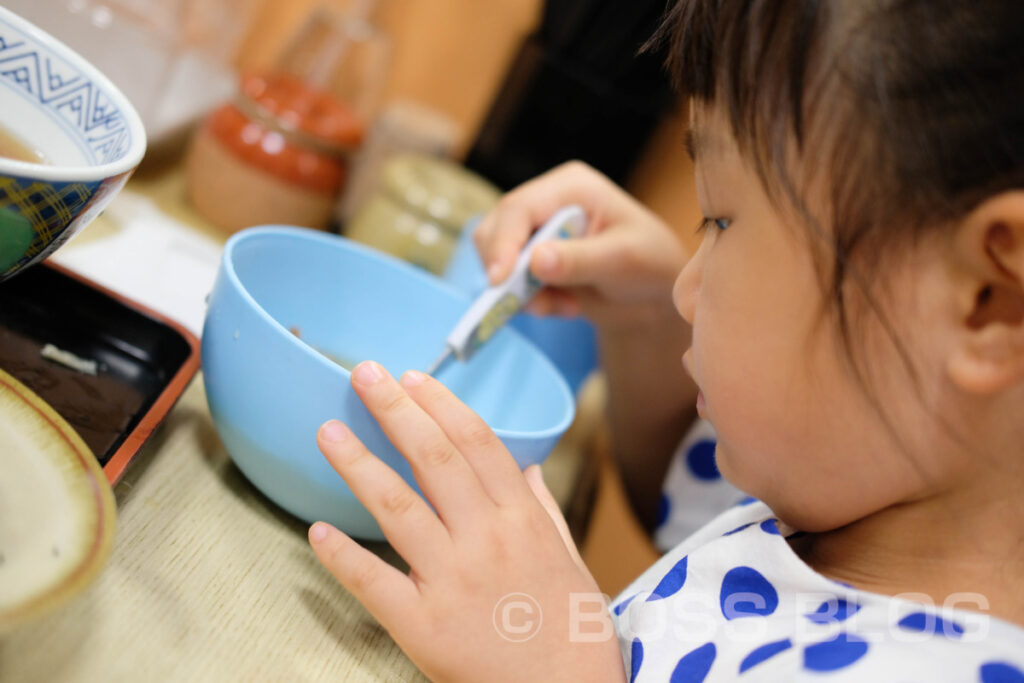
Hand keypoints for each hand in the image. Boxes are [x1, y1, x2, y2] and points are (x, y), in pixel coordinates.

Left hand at [308, 361, 626, 682]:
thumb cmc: (572, 632)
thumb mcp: (570, 560)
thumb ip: (543, 511)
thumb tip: (527, 470)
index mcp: (521, 520)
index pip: (476, 443)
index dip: (440, 405)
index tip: (412, 378)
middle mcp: (486, 540)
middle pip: (434, 459)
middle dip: (396, 411)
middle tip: (364, 375)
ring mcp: (452, 581)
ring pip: (397, 507)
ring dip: (358, 465)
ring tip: (328, 432)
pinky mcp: (423, 626)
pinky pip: (375, 583)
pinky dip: (342, 557)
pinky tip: (316, 530)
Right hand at [474, 160, 686, 329]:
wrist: (653, 294)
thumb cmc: (649, 262)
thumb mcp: (621, 260)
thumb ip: (579, 260)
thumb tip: (536, 261)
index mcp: (569, 187)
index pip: (520, 208)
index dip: (503, 243)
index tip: (500, 281)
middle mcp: (545, 203)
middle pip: (495, 230)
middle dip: (508, 272)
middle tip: (539, 304)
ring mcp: (535, 233)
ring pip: (495, 258)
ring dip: (520, 291)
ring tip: (563, 307)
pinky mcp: (530, 261)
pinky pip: (508, 283)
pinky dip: (530, 301)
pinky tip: (566, 307)